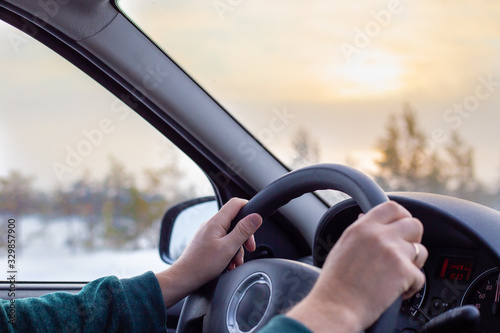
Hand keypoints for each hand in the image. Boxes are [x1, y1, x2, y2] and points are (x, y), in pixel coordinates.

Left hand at [155, 198, 262, 307]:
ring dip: (237, 247)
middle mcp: (210, 224)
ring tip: (235, 262)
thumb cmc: (202, 265)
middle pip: (235, 221)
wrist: (184, 278)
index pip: (236, 203)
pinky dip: (228, 251)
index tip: (256, 221)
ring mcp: (207, 233)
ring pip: (229, 234)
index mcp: (216, 222)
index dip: (249, 208)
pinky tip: (228, 264)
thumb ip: (243, 231)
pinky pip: (222, 241)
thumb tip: (255, 217)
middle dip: (245, 235)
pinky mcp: (206, 242)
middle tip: (249, 248)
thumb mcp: (228, 248)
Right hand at [287, 201, 427, 332]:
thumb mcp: (342, 247)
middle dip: (414, 239)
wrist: (335, 307)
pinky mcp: (404, 271)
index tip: (402, 227)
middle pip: (414, 224)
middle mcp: (378, 235)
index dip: (402, 217)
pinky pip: (420, 276)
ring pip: (421, 250)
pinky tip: (395, 291)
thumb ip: (360, 233)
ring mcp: (393, 251)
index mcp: (361, 227)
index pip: (392, 207)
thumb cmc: (334, 284)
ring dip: (414, 264)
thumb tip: (367, 220)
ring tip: (398, 275)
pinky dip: (412, 286)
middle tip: (405, 252)